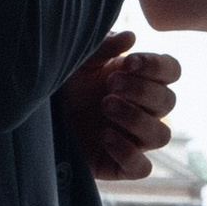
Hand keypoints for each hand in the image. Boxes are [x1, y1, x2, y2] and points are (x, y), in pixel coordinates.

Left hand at [60, 30, 181, 181]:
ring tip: (105, 106)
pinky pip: (142, 168)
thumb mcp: (79, 60)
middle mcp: (142, 110)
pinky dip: (128, 152)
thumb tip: (131, 37)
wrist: (35, 115)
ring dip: (136, 119)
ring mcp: (133, 140)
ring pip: (161, 135)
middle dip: (141, 91)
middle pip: (168, 102)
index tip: (129, 62)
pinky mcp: (119, 166)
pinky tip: (104, 136)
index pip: (171, 72)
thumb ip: (104, 47)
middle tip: (110, 84)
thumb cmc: (62, 84)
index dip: (157, 67)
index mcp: (140, 80)